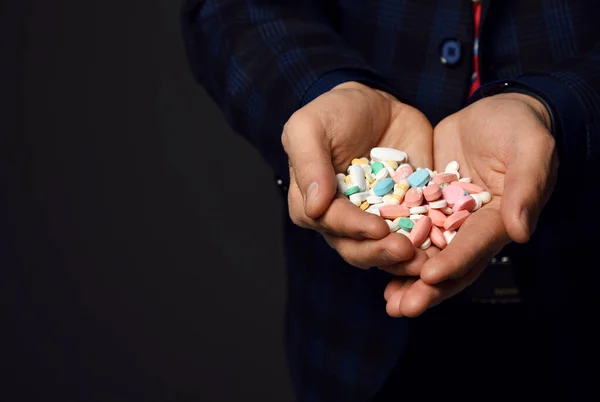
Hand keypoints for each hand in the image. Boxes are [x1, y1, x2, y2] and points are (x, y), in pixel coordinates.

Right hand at [282, 81, 433, 272]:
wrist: (377, 105)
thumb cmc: (334, 112)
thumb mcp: (309, 127)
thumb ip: (308, 164)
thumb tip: (314, 207)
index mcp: (313, 204)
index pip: (330, 223)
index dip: (353, 228)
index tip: (377, 228)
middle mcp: (343, 221)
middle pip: (356, 247)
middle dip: (380, 252)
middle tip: (404, 250)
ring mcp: (375, 220)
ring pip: (385, 249)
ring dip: (403, 259)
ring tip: (425, 259)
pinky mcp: (405, 215)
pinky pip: (416, 234)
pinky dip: (429, 242)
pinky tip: (445, 246)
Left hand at [384, 92, 557, 316]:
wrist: (495, 111)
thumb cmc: (519, 126)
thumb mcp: (530, 148)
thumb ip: (527, 187)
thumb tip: (520, 232)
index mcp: (498, 218)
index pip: (476, 245)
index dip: (455, 262)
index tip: (430, 276)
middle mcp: (471, 227)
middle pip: (449, 263)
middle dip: (426, 288)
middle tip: (402, 308)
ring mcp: (445, 218)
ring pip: (426, 254)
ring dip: (406, 277)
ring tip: (388, 301)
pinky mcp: (424, 203)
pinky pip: (407, 229)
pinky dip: (393, 246)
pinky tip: (373, 260)